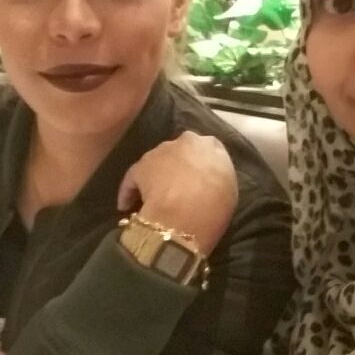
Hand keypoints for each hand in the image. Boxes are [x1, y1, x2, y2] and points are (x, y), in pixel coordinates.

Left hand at [117, 131, 237, 256]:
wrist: (187, 212)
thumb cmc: (215, 206)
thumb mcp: (229, 192)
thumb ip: (218, 179)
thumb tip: (207, 183)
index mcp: (212, 146)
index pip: (206, 150)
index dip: (200, 166)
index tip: (198, 179)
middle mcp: (187, 141)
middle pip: (179, 152)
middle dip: (176, 166)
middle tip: (176, 187)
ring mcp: (160, 151)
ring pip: (156, 163)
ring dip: (155, 178)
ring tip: (153, 198)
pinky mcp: (139, 166)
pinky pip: (134, 180)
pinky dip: (129, 192)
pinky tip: (126, 206)